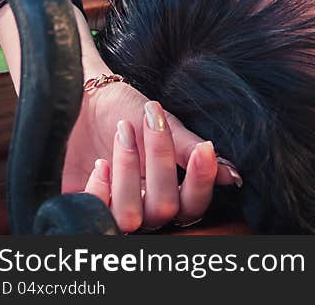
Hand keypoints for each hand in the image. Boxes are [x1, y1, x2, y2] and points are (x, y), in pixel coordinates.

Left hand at [62, 79, 239, 201]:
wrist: (82, 100)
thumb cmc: (127, 110)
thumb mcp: (164, 125)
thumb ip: (191, 151)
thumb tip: (232, 174)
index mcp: (172, 186)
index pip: (195, 202)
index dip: (202, 181)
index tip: (204, 150)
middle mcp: (146, 204)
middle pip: (165, 209)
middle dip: (159, 163)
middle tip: (150, 123)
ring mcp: (116, 209)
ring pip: (131, 216)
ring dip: (127, 172)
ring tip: (122, 136)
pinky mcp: (87, 208)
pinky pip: (97, 215)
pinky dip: (100, 189)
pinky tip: (99, 164)